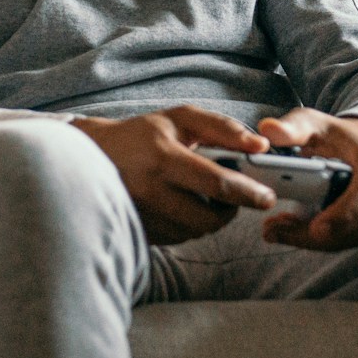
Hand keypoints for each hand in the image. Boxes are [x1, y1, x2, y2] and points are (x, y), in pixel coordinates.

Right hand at [72, 105, 277, 243]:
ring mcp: (142, 216)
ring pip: (195, 231)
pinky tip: (178, 205)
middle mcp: (151, 191)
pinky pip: (177, 238)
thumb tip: (260, 146)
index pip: (216, 183)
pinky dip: (187, 225)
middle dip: (229, 211)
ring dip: (207, 219)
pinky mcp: (138, 232)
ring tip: (200, 197)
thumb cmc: (140, 135)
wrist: (89, 156)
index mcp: (163, 157)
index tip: (267, 197)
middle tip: (233, 197)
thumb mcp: (179, 119)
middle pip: (209, 218)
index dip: (248, 192)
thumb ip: (222, 128)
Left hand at [255, 108, 357, 250]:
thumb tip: (268, 129)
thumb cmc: (334, 133)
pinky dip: (317, 241)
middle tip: (274, 230)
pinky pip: (347, 239)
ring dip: (310, 240)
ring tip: (274, 229)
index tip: (317, 228)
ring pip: (349, 237)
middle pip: (356, 223)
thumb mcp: (311, 122)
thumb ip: (291, 127)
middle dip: (315, 233)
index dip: (344, 213)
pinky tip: (289, 231)